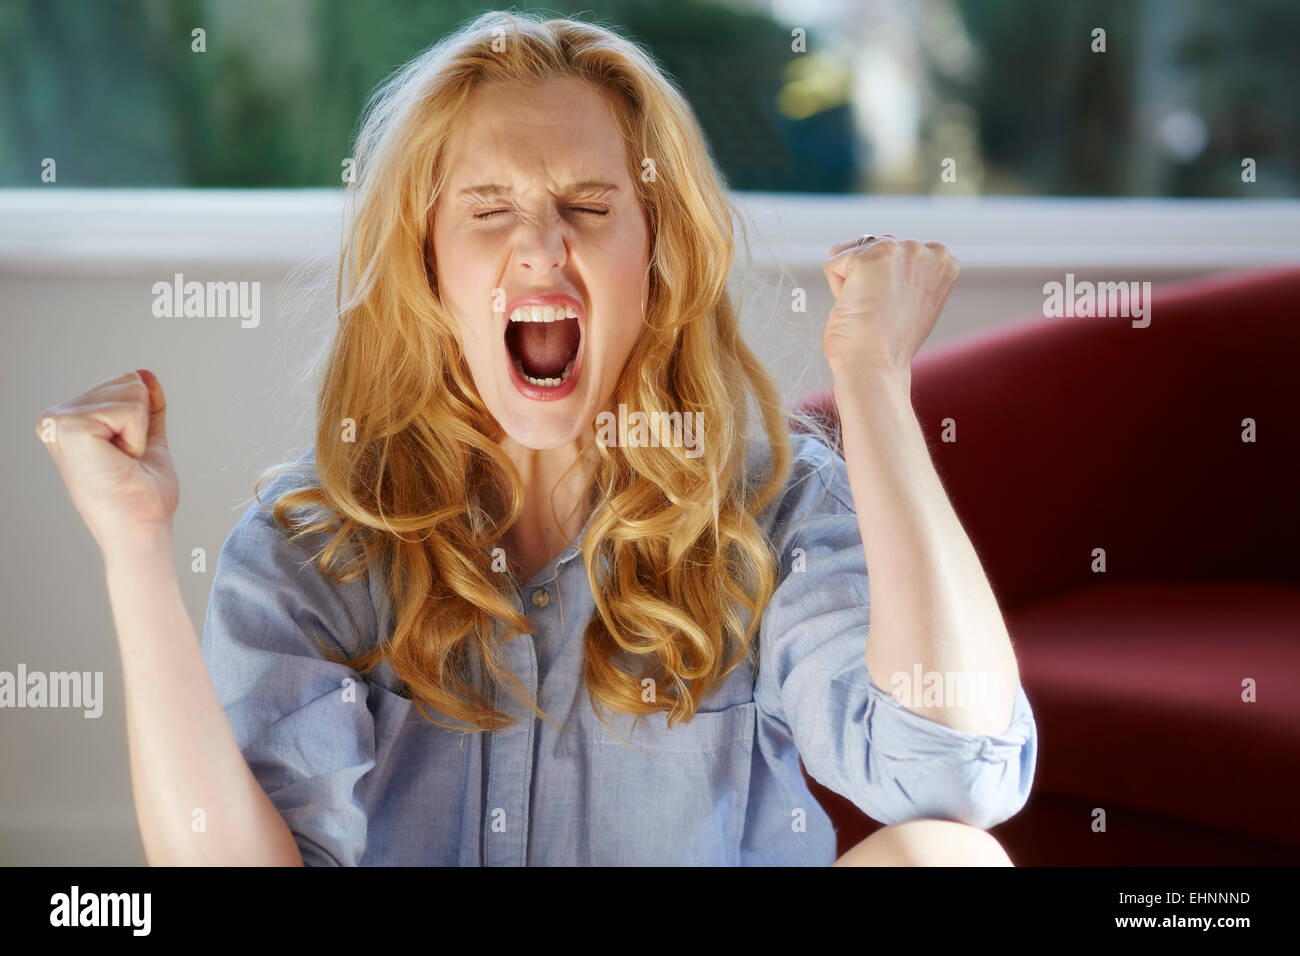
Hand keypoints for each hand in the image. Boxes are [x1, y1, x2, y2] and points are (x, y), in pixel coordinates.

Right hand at [36, 369, 178, 555]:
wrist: (140, 529)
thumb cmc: (142, 497)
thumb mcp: (147, 441)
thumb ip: (146, 408)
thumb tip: (145, 373)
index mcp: (70, 421)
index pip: (127, 383)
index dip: (142, 422)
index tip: (127, 456)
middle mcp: (57, 417)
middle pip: (130, 381)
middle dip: (142, 424)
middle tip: (126, 461)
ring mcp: (59, 420)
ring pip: (133, 391)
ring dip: (140, 433)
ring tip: (122, 462)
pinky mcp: (70, 426)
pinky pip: (131, 408)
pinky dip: (137, 438)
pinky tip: (120, 461)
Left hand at [821, 235, 959, 374]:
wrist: (875, 368)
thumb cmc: (889, 347)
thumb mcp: (914, 303)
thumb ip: (909, 276)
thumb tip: (886, 266)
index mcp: (943, 262)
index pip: (896, 253)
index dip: (885, 284)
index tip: (894, 310)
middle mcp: (926, 250)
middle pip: (873, 247)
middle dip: (868, 279)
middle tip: (880, 313)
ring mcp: (899, 250)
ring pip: (852, 253)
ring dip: (851, 282)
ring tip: (869, 310)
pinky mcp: (868, 257)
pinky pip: (833, 264)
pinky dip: (836, 288)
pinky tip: (855, 306)